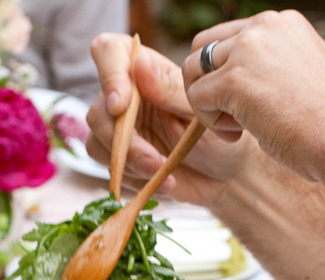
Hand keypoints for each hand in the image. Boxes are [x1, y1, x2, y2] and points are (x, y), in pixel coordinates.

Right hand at [85, 33, 259, 207]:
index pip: (109, 52)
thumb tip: (139, 64)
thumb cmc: (217, 134)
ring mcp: (119, 129)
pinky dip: (135, 180)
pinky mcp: (119, 159)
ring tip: (165, 172)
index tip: (122, 105)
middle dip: (125, 142)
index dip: (109, 75)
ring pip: (97, 143)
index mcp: (146, 72)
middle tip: (155, 161)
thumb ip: (170, 90)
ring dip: (130, 164)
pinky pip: (110, 170)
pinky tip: (164, 182)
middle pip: (99, 111)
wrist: (227, 174)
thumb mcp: (202, 111)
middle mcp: (126, 96)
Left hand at [177, 11, 324, 180]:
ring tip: (236, 129)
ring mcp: (248, 50)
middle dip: (208, 83)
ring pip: (192, 70)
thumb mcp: (303, 78)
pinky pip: (196, 97)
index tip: (250, 103)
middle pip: (202, 47)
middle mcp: (264, 27)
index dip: (227, 73)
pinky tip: (238, 136)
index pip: (231, 38)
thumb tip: (248, 81)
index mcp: (283, 24)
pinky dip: (209, 122)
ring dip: (206, 103)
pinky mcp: (234, 79)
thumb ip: (273, 68)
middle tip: (233, 117)